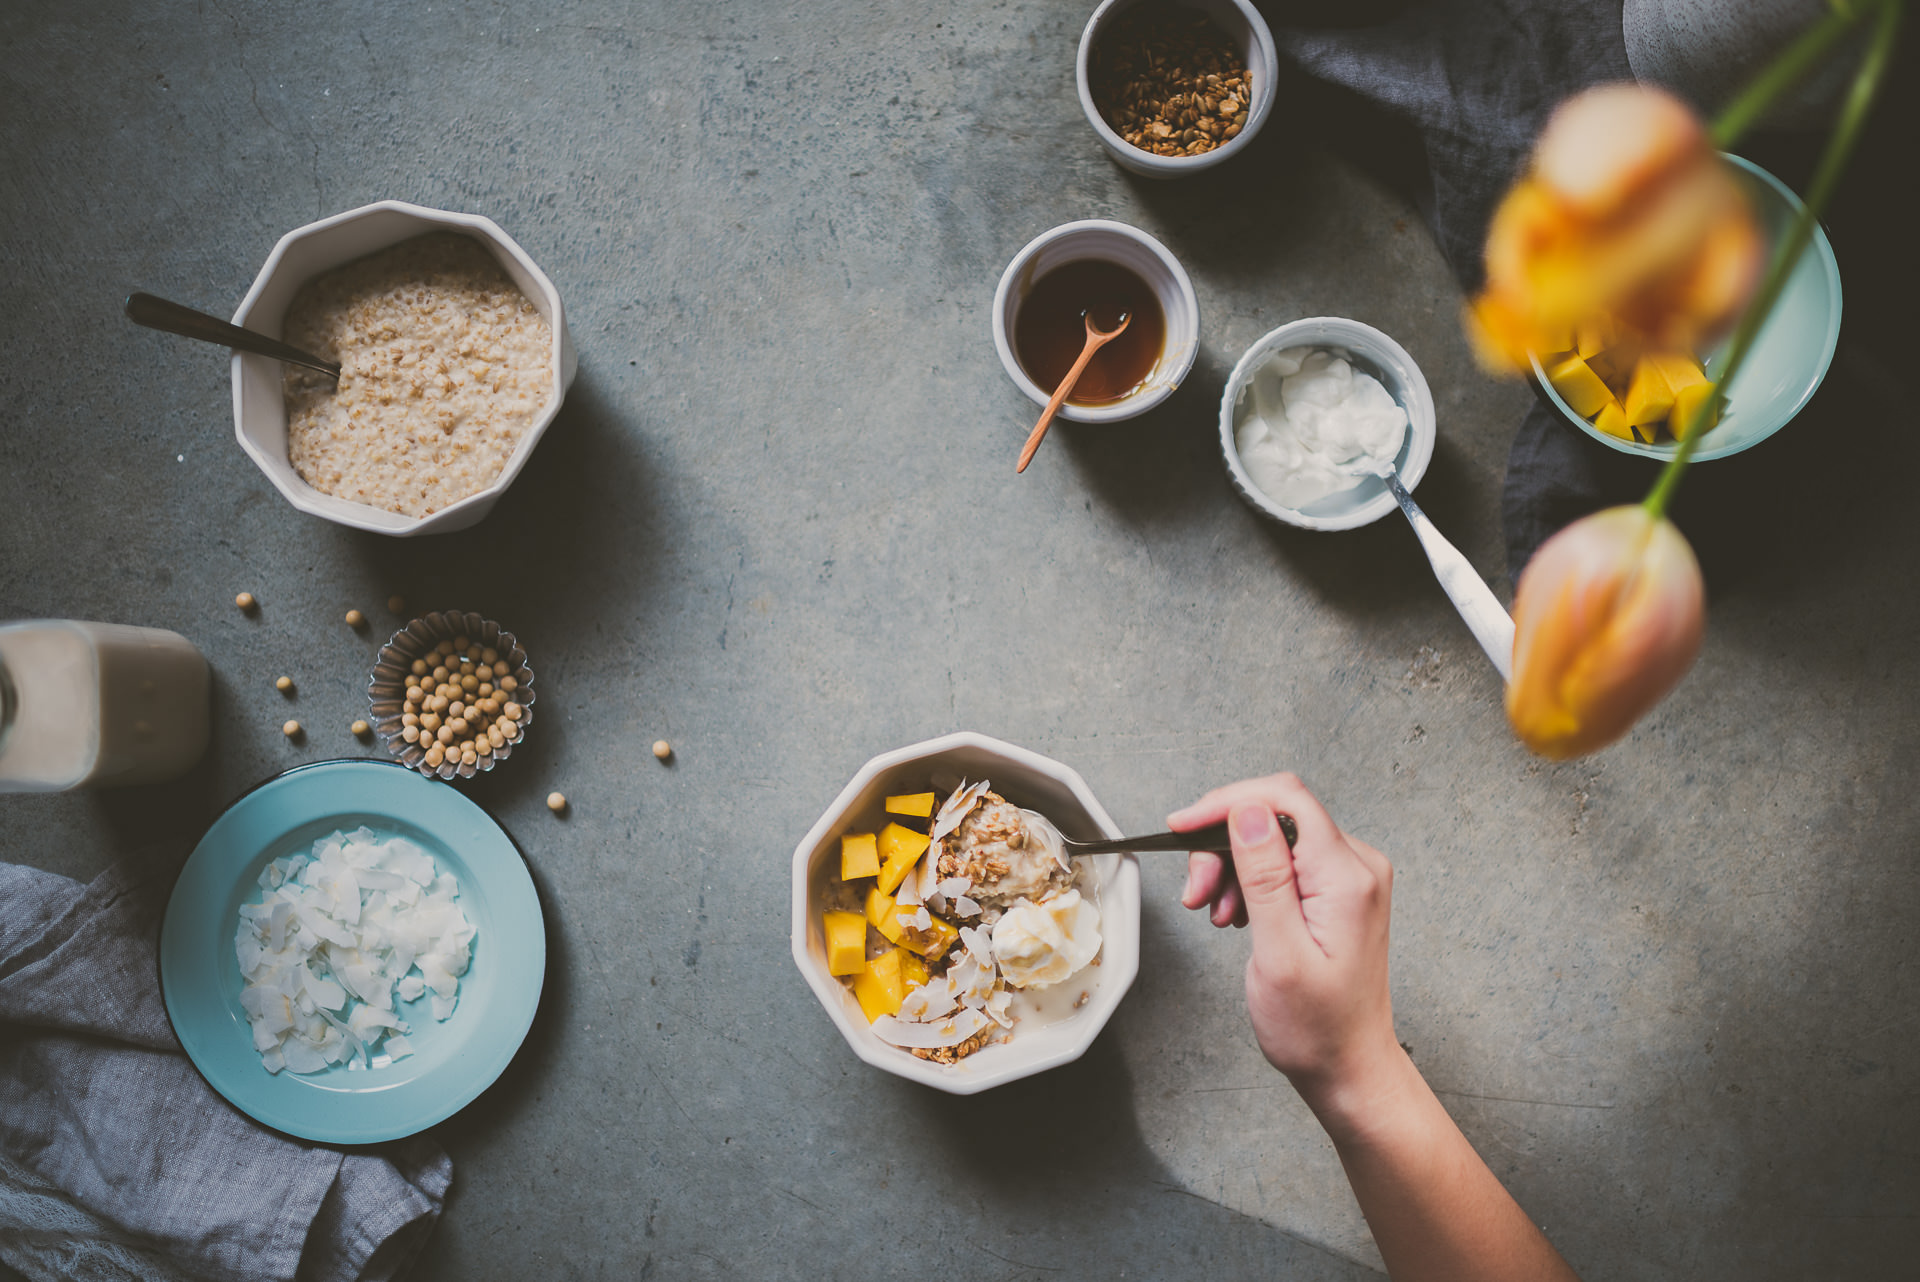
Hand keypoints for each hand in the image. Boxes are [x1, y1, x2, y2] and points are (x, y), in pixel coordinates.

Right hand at [1168, 774, 1399, 1097]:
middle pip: (1275, 817)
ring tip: (1214, 911)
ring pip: (1274, 839)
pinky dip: (1249, 882)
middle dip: (1222, 845)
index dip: (1227, 802)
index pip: (1285, 799)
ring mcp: (1350, 879)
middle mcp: (1357, 867)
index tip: (1182, 825)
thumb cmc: (1316, 1027)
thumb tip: (1247, 811)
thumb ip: (1265, 875)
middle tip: (1196, 891)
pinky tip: (1236, 914)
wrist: (1348, 1067)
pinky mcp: (1338, 892)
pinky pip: (1285, 862)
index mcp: (1347, 877)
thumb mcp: (1279, 952)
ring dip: (1231, 867)